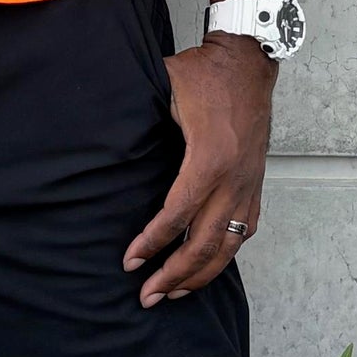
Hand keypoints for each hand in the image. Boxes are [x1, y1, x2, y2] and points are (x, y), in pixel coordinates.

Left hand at [122, 33, 275, 307]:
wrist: (248, 60)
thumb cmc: (204, 73)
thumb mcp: (164, 88)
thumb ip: (137, 116)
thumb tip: (99, 134)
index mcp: (208, 159)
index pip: (177, 214)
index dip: (152, 241)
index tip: (130, 262)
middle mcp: (234, 179)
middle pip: (206, 243)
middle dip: (175, 274)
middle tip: (148, 296)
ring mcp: (249, 183)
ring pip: (230, 244)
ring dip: (202, 273)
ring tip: (175, 292)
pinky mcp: (257, 182)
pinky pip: (246, 228)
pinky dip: (227, 252)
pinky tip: (209, 264)